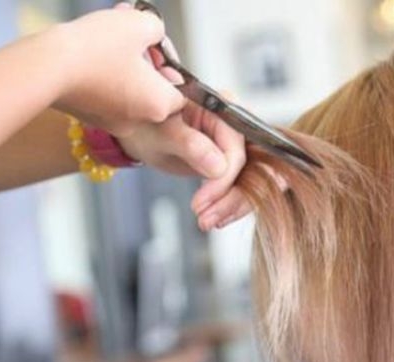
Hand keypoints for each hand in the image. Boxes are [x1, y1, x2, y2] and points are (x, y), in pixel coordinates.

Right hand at [53, 3, 183, 135]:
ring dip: (124, 66)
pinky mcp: (88, 117)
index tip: (156, 49)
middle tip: (132, 38)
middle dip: (145, 62)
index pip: (180, 93)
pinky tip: (92, 53)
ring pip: (128, 91)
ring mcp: (111, 123)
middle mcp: (138, 121)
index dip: (170, 68)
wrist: (46, 68)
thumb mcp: (139, 24)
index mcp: (158, 106)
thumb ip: (156, 29)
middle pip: (153, 91)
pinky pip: (105, 95)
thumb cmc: (95, 49)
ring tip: (109, 37)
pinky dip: (104, 76)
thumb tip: (153, 33)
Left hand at [119, 102, 252, 230]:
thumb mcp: (163, 133)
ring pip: (250, 181)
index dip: (223, 179)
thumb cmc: (148, 124)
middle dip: (232, 197)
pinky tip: (214, 216)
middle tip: (206, 218)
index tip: (203, 201)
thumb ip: (190, 144)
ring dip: (231, 205)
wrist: (142, 133)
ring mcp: (235, 145)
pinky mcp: (232, 162)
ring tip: (206, 220)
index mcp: (222, 108)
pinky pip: (241, 186)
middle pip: (251, 167)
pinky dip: (229, 204)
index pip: (235, 149)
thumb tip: (218, 165)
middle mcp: (235, 125)